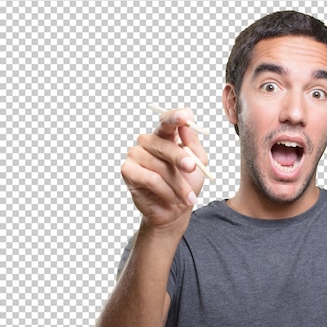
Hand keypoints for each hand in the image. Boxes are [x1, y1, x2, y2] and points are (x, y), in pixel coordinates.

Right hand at [121, 108, 208, 232]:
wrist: (176, 210)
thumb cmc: (186, 184)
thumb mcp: (198, 163)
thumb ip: (193, 144)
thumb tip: (187, 126)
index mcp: (165, 136)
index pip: (167, 121)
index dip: (175, 117)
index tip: (185, 116)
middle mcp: (148, 141)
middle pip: (164, 143)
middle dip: (181, 158)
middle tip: (192, 168)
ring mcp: (135, 154)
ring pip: (159, 166)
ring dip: (178, 184)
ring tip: (187, 197)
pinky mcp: (128, 170)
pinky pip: (150, 179)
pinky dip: (166, 190)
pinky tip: (173, 198)